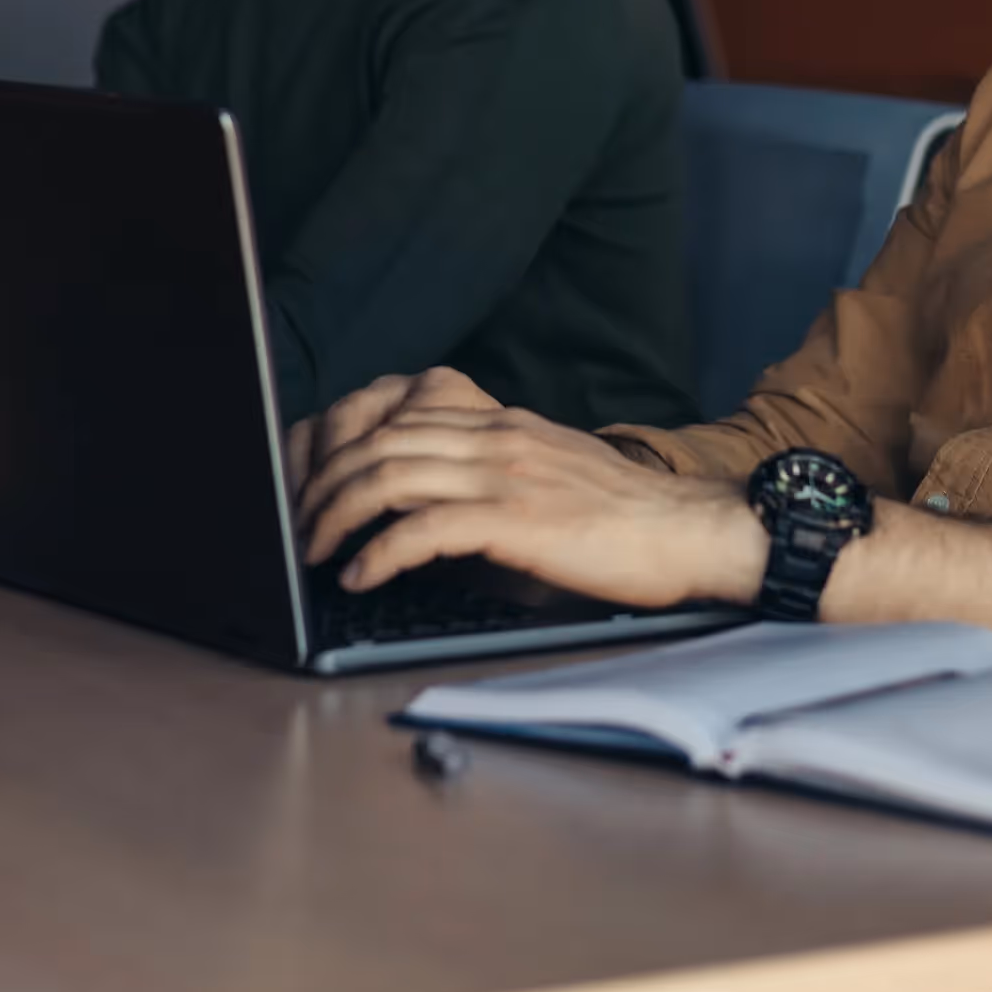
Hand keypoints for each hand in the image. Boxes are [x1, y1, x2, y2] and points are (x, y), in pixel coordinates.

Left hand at [297, 370, 765, 609]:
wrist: (691, 531)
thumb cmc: (625, 520)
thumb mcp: (549, 478)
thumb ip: (491, 479)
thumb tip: (422, 515)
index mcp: (502, 424)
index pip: (396, 415)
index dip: (342, 448)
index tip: (316, 486)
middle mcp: (496, 437)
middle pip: (377, 442)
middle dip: (322, 485)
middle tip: (299, 525)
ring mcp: (505, 474)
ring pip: (388, 476)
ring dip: (336, 516)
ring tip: (315, 552)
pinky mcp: (516, 520)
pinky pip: (424, 527)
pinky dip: (379, 553)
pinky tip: (361, 575)